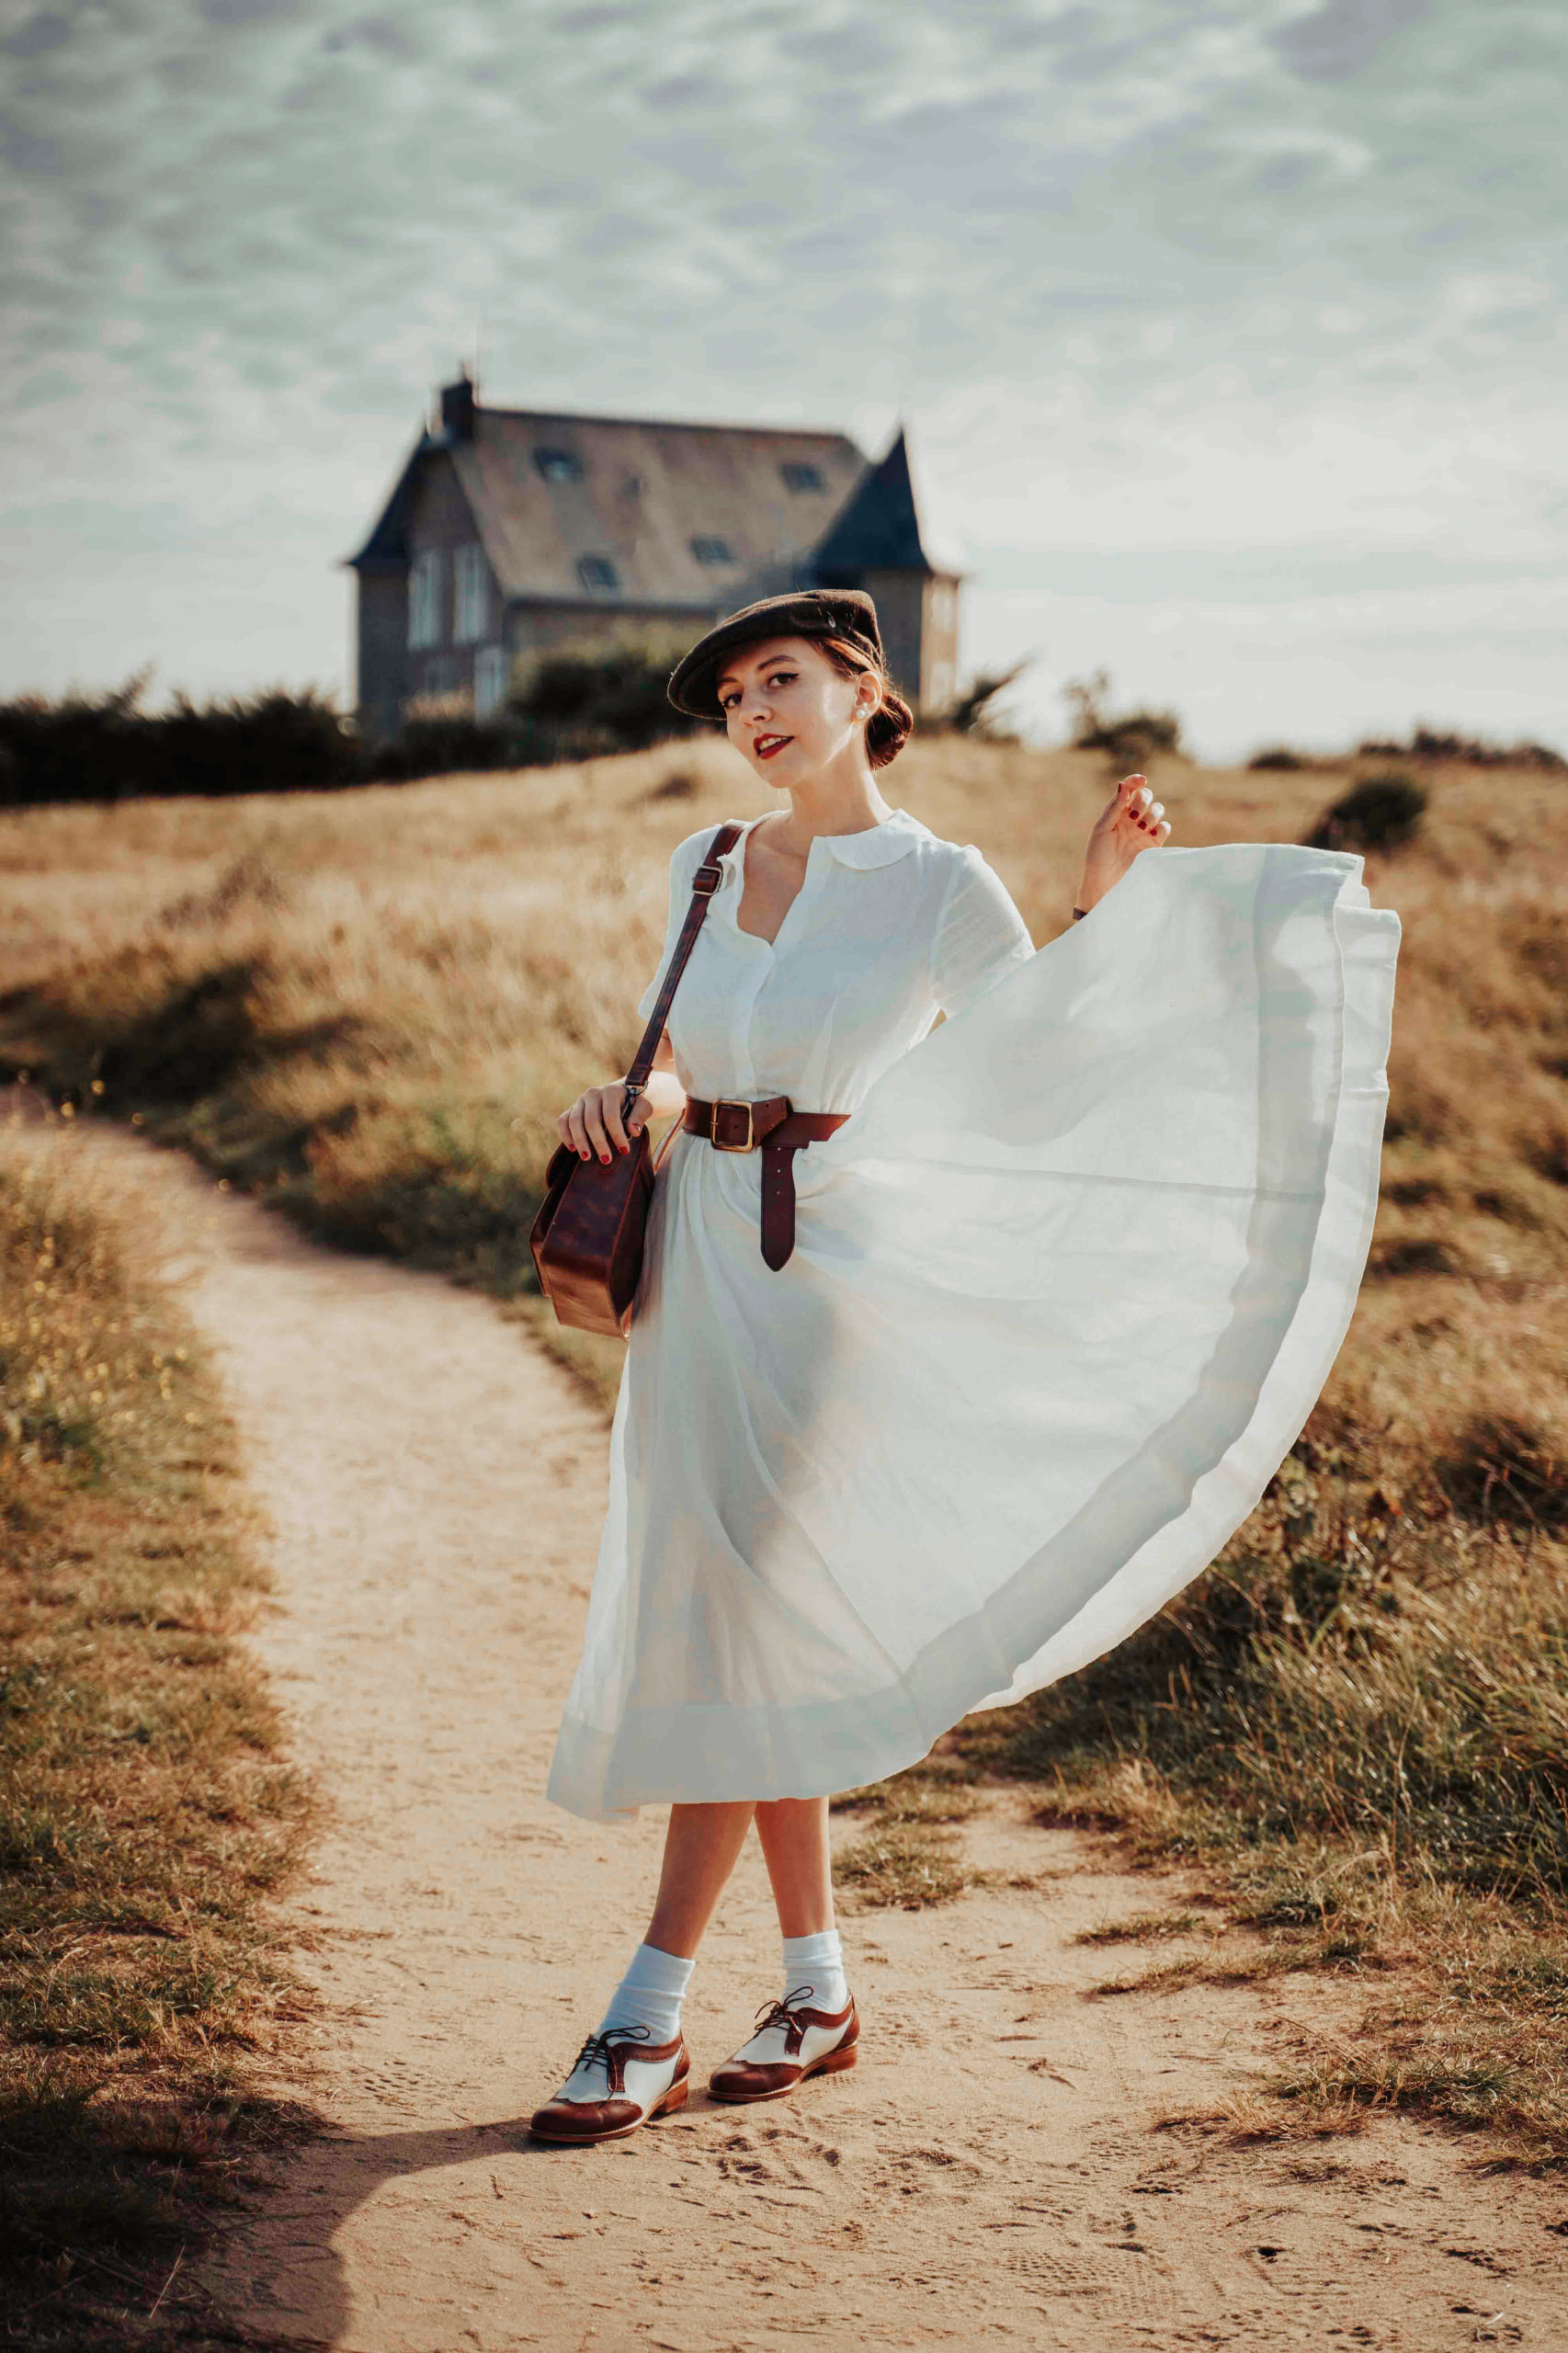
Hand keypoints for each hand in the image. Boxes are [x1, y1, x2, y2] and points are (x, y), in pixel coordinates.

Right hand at [557, 1083, 652, 1164]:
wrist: (622, 1094)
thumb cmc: (634, 1103)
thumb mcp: (643, 1106)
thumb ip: (640, 1116)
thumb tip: (632, 1131)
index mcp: (610, 1091)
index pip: (611, 1116)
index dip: (617, 1135)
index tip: (624, 1151)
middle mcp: (592, 1094)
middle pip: (591, 1121)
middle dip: (598, 1142)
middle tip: (606, 1160)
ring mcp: (580, 1101)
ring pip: (574, 1121)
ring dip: (580, 1141)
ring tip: (586, 1157)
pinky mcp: (571, 1108)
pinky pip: (562, 1121)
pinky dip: (565, 1135)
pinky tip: (572, 1149)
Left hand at [1076, 773, 1171, 912]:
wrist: (1105, 883)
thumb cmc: (1098, 855)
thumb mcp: (1103, 828)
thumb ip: (1115, 806)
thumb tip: (1124, 783)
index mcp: (1116, 811)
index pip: (1129, 789)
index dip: (1136, 781)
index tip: (1142, 780)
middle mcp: (1131, 818)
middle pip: (1146, 796)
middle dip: (1143, 800)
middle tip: (1134, 814)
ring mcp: (1143, 831)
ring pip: (1157, 810)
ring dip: (1152, 814)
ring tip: (1141, 827)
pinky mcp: (1153, 844)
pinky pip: (1165, 827)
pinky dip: (1162, 826)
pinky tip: (1151, 834)